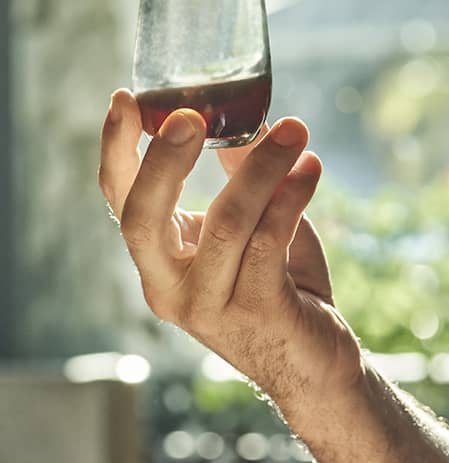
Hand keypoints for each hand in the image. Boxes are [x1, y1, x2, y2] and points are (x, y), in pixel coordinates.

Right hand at [99, 90, 362, 405]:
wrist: (316, 363)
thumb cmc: (281, 286)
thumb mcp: (254, 224)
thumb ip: (242, 176)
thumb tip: (246, 115)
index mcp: (157, 260)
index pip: (120, 199)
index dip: (117, 149)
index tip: (126, 99)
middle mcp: (168, 287)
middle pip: (142, 218)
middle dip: (164, 161)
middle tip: (192, 114)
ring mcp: (209, 305)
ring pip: (224, 224)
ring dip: (261, 169)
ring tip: (294, 130)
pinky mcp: (257, 313)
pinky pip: (269, 244)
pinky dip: (292, 200)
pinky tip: (311, 171)